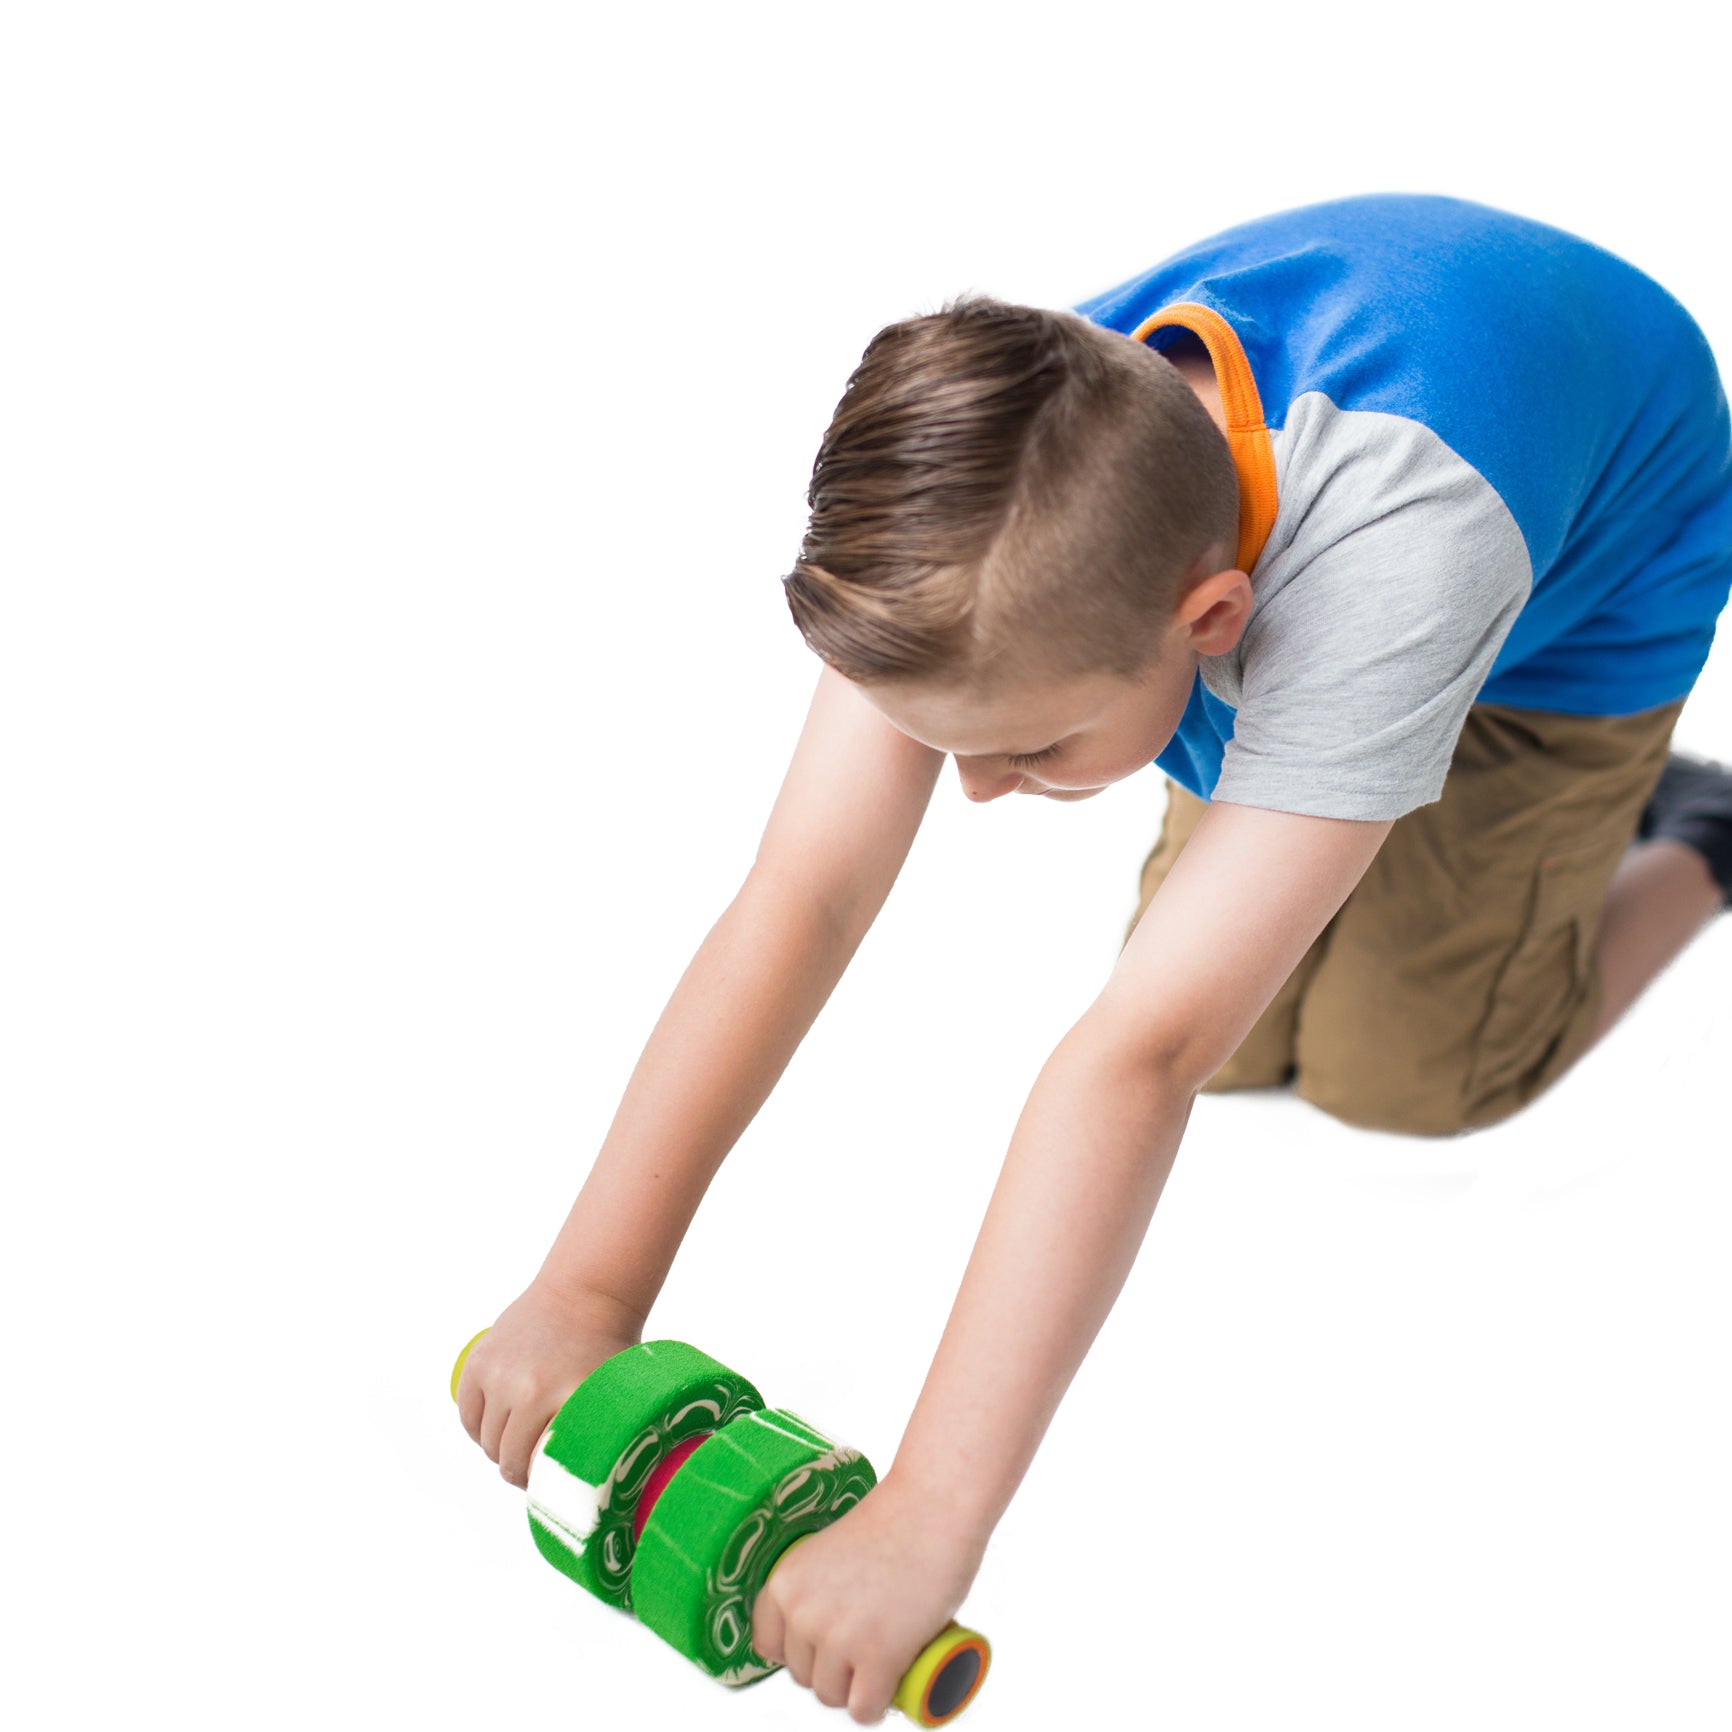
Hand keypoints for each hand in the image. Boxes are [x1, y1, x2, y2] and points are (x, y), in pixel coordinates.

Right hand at [454, 1278, 643, 1488]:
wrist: (585, 1291)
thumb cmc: (609, 1347)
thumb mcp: (616, 1391)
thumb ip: (610, 1434)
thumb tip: (622, 1489)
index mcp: (568, 1400)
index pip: (538, 1469)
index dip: (541, 1486)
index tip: (550, 1487)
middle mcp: (529, 1389)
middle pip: (507, 1459)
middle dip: (518, 1471)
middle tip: (534, 1468)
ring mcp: (500, 1374)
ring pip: (486, 1440)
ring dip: (499, 1449)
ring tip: (519, 1444)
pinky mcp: (480, 1360)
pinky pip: (467, 1414)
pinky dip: (477, 1428)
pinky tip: (496, 1429)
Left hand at [751, 1472, 986, 1725]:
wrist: (931, 1508)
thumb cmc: (891, 1520)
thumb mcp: (829, 1554)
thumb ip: (818, 1589)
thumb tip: (826, 1629)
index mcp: (785, 1584)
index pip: (769, 1646)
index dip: (798, 1649)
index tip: (820, 1646)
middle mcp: (803, 1615)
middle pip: (803, 1675)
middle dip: (832, 1668)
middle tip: (862, 1648)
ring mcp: (839, 1639)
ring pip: (833, 1696)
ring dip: (854, 1688)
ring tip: (879, 1664)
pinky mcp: (878, 1657)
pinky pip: (864, 1710)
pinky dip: (876, 1707)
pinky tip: (889, 1689)